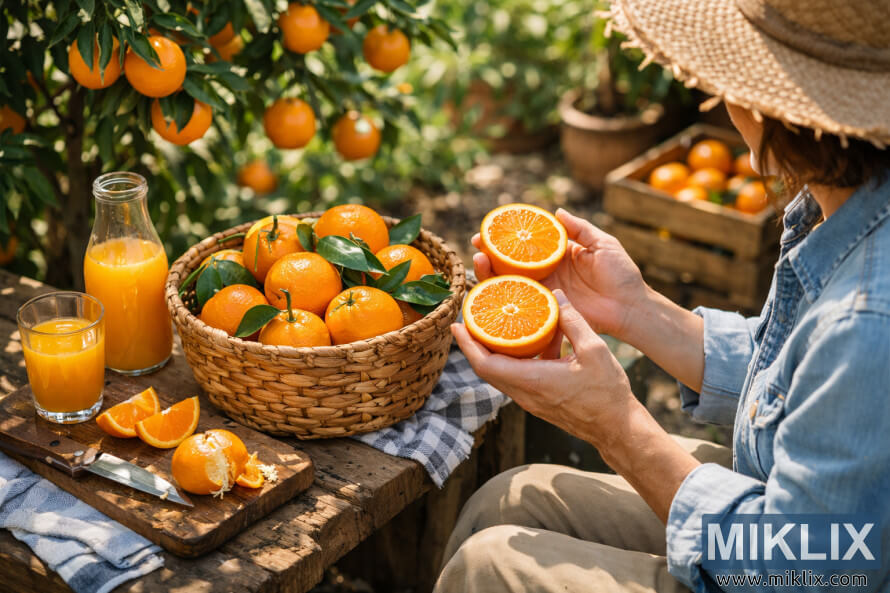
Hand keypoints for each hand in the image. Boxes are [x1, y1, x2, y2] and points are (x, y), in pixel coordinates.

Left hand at [451, 289, 637, 445]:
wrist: (617, 428)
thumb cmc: (607, 393)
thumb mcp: (594, 349)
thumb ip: (573, 320)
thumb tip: (556, 296)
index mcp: (532, 381)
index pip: (485, 364)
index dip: (467, 345)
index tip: (456, 325)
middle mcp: (525, 393)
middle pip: (486, 368)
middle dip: (473, 343)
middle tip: (469, 317)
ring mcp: (530, 400)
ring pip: (500, 373)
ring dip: (492, 350)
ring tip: (492, 324)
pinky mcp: (538, 401)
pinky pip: (515, 377)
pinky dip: (512, 358)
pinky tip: (526, 340)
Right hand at [472, 209, 647, 340]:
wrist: (630, 308)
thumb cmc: (622, 275)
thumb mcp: (603, 244)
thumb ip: (580, 228)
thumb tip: (556, 212)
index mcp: (559, 253)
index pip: (528, 242)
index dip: (508, 235)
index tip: (490, 228)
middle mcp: (548, 271)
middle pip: (512, 261)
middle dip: (490, 253)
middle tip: (476, 246)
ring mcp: (546, 290)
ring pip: (510, 281)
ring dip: (489, 273)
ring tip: (477, 262)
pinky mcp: (547, 309)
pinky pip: (521, 303)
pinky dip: (502, 296)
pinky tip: (486, 289)